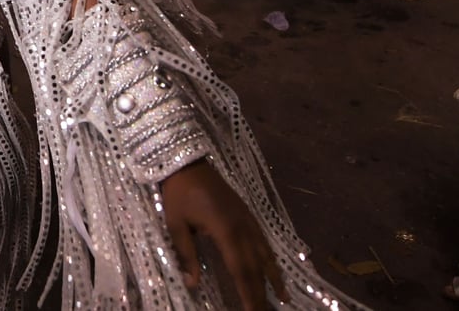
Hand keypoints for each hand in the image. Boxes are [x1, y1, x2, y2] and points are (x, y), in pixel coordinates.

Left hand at [160, 161, 286, 310]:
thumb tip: (192, 284)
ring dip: (273, 276)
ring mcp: (247, 218)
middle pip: (256, 266)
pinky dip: (270, 257)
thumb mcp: (176, 224)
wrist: (187, 162)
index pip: (241, 269)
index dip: (248, 293)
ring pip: (265, 253)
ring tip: (282, 297)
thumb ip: (186, 254)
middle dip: (262, 292)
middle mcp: (242, 226)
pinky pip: (263, 240)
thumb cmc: (179, 193)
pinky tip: (272, 267)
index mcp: (225, 230)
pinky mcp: (246, 213)